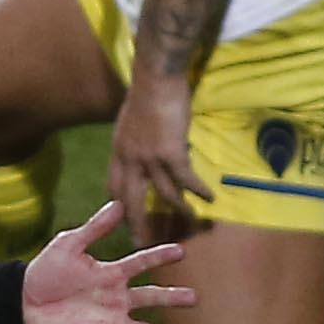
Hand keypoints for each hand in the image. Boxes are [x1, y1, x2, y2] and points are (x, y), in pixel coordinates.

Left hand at [18, 201, 190, 323]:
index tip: (180, 252)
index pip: (140, 263)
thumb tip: (118, 204)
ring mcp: (107, 320)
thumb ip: (94, 228)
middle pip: (149, 298)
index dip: (158, 257)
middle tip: (194, 298)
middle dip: (171, 298)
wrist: (24, 298)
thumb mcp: (69, 245)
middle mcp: (116, 298)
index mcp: (111, 273)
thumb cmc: (47, 269)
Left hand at [104, 75, 210, 242]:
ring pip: (164, 195)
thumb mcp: (132, 122)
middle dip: (136, 225)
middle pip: (131, 201)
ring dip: (180, 210)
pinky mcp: (171, 154)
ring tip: (191, 223)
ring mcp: (150, 159)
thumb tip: (157, 150)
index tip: (123, 218)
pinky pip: (186, 180)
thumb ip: (139, 141)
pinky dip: (199, 191)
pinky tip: (210, 199)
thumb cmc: (147, 93)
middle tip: (141, 244)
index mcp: (119, 151)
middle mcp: (131, 160)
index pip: (113, 186)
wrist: (156, 78)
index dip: (118, 204)